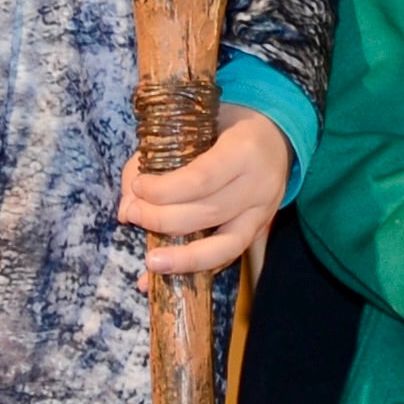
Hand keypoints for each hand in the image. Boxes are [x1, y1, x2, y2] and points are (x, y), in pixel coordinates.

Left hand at [117, 104, 290, 275]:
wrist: (277, 134)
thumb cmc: (228, 123)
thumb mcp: (197, 123)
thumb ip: (159, 156)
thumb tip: (126, 206)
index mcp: (243, 151)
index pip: (201, 179)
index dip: (164, 190)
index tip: (137, 188)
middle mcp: (258, 185)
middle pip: (208, 213)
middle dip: (163, 219)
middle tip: (132, 215)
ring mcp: (263, 213)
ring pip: (226, 246)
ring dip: (183, 259)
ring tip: (150, 265)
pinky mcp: (259, 231)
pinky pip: (228, 256)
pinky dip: (196, 270)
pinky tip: (164, 280)